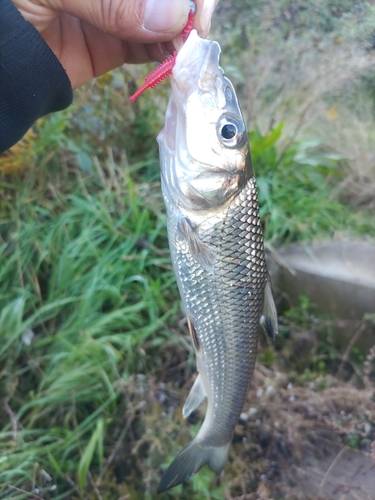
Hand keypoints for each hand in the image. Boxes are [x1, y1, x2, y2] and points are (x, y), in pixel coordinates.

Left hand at [12, 0, 217, 88]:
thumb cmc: (5, 10)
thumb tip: (172, 15)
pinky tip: (172, 61)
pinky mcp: (109, 45)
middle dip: (184, 9)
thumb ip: (108, 0)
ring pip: (162, 19)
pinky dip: (165, 55)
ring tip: (184, 53)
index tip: (193, 10)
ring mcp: (112, 11)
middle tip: (191, 34)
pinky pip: (147, 48)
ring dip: (179, 35)